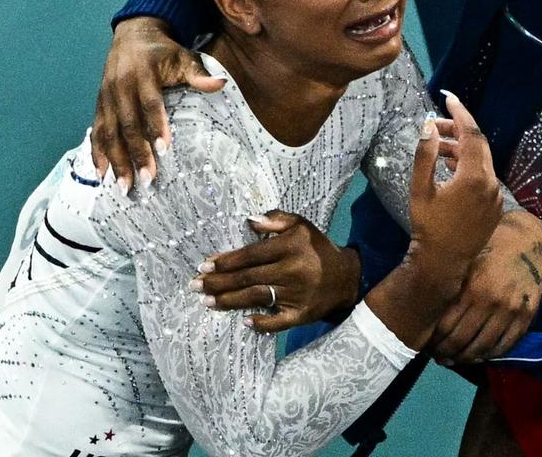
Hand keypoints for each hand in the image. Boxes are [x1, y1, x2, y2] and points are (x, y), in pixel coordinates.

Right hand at [91, 17, 225, 192]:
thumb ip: (198, 73)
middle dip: (136, 153)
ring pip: (109, 131)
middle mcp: (120, 85)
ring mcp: (106, 96)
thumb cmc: (164, 51)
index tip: (163, 150)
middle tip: (146, 180)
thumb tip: (220, 83)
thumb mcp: (183, 56)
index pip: (150, 103)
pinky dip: (98, 152)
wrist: (133, 35)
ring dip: (115, 160)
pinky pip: (96, 130)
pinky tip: (102, 174)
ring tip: (124, 186)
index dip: (155, 126)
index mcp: (143, 73)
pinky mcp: (99, 104)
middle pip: (127, 123)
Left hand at [189, 210, 361, 332]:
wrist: (346, 277)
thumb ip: (276, 219)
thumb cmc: (316, 248)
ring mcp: (297, 295)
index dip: (227, 261)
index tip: (205, 264)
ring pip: (256, 298)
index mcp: (290, 247)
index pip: (252, 255)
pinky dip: (262, 322)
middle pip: (248, 278)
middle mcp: (292, 271)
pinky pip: (279, 321)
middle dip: (219, 282)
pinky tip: (244, 322)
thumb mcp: (302, 225)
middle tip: (195, 285)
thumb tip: (249, 220)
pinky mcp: (302, 314)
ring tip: (207, 302)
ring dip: (229, 301)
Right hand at [361, 93, 504, 348]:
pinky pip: (485, 177)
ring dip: (462, 149)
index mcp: (474, 176)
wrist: (444, 262)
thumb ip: (425, 155)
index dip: (460, 112)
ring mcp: (496, 196)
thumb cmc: (428, 226)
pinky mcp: (495, 206)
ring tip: (438, 147)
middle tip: (436, 125)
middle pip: (479, 145)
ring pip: (482, 161)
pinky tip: (451, 168)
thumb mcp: (421, 189)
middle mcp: (491, 183)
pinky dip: (469, 166)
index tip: (448, 97)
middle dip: (459, 130)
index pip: (471, 133)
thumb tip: (429, 126)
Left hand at [430, 211, 541, 363]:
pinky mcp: (526, 317)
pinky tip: (478, 355)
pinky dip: (489, 355)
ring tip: (454, 359)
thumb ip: (449, 283)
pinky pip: (505, 345)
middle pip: (461, 340)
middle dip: (445, 352)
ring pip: (482, 347)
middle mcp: (491, 301)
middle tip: (437, 356)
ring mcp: (510, 311)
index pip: (445, 325)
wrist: (527, 241)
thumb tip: (424, 309)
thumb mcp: (465, 259)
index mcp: (471, 286)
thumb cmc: (489, 247)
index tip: (426, 344)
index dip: (433, 340)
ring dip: (465, 358)